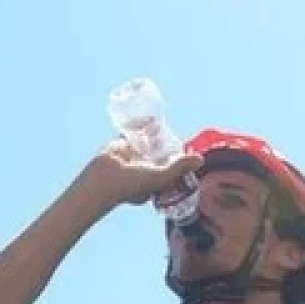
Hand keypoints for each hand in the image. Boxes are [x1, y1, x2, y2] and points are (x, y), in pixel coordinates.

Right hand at [77, 137, 203, 207]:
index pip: (169, 167)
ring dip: (153, 135)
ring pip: (146, 143)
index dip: (177, 159)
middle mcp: (142, 168)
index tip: (186, 149)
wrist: (103, 179)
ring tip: (162, 126)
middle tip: (176, 135)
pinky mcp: (121, 145)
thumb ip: (179, 168)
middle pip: (158, 153)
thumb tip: (200, 159)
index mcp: (152, 180)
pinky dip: (138, 126)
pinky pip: (132, 133)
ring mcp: (132, 156)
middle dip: (165, 145)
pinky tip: (148, 119)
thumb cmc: (132, 185)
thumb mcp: (160, 177)